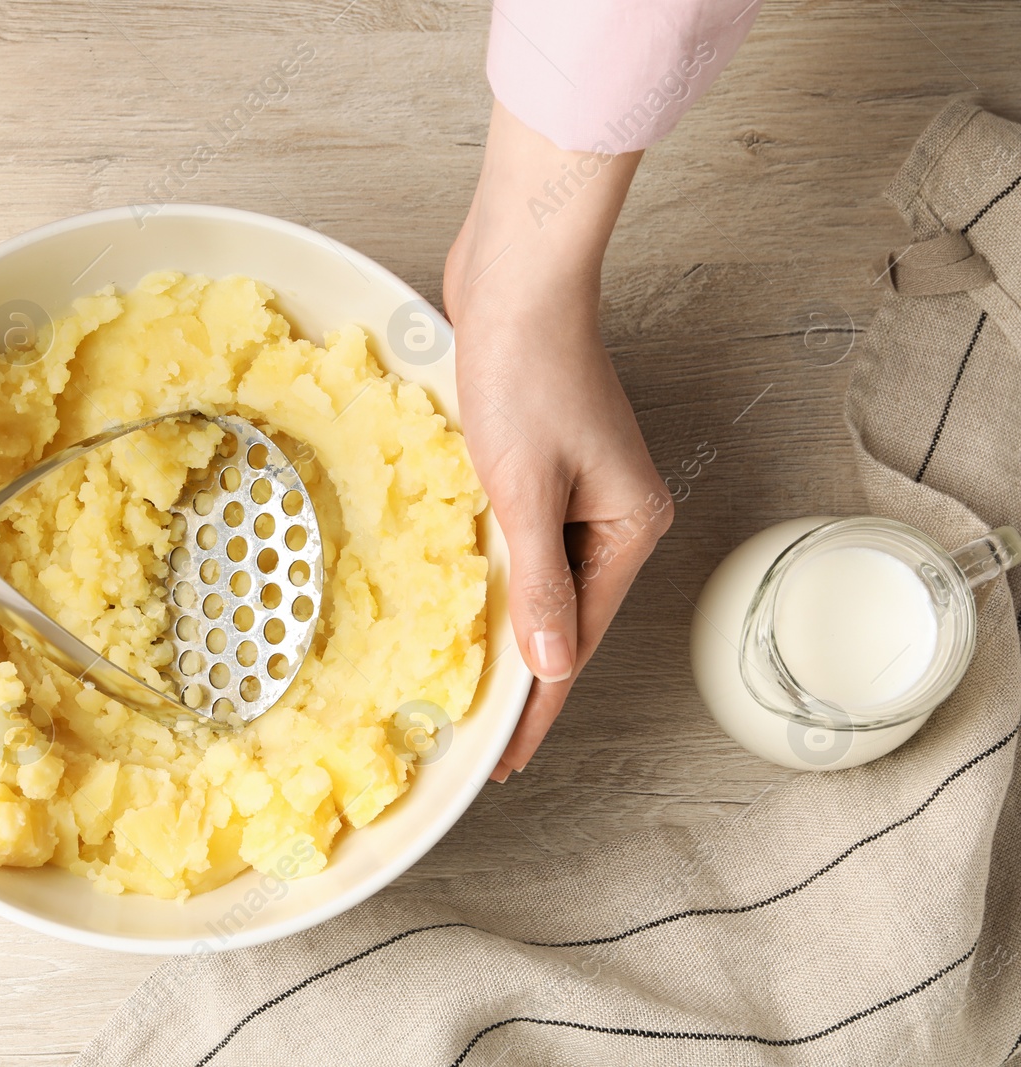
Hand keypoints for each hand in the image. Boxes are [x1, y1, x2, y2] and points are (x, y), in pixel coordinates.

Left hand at [443, 103, 671, 780]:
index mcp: (629, 526)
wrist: (516, 280)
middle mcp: (617, 513)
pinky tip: (467, 600)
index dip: (538, 708)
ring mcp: (581, 487)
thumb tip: (549, 667)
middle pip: (564, 615)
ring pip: (540, 579)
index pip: (577, 641)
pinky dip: (497, 575)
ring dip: (506, 625)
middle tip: (478, 738)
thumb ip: (538, 583)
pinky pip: (522, 539)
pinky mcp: (543, 462)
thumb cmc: (525, 376)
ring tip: (469, 687)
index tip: (505, 761)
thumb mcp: (527, 491)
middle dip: (523, 676)